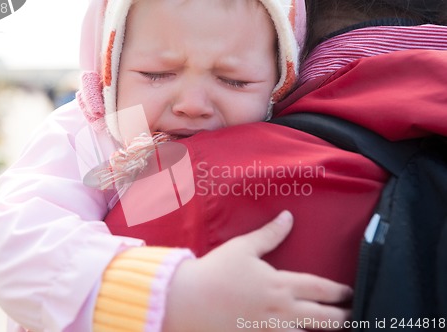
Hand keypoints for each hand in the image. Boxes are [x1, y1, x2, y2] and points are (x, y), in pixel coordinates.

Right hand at [162, 211, 352, 331]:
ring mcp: (269, 330)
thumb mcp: (243, 248)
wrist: (187, 299)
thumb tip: (288, 217)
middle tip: (355, 317)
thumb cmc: (216, 271)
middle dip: (342, 318)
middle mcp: (281, 310)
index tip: (351, 293)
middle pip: (322, 319)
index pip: (320, 289)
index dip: (339, 292)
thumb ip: (270, 234)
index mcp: (279, 284)